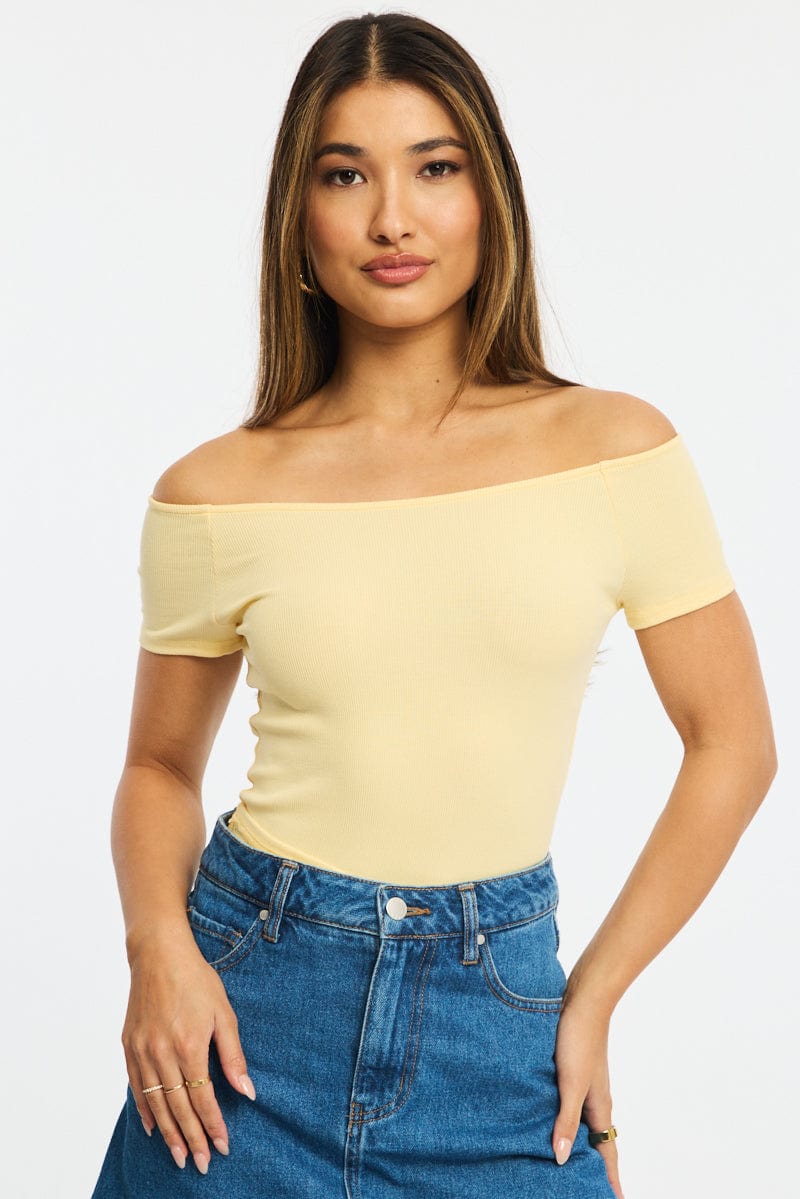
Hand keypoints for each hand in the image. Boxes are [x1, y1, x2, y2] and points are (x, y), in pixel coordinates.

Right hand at [121, 936, 255, 1174]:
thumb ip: (233, 1056)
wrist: (158, 954)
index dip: (213, 1125)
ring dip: (168, 1133)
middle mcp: (161, 1053)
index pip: (203, 1098)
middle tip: (200, 1163)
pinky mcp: (128, 1046)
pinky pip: (136, 1087)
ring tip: (179, 1156)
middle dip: (191, 1138)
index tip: (222, 1146)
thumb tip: (247, 1090)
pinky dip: (145, 1110)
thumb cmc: (196, 980)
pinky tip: (154, 1127)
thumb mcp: (224, 1013)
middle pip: (178, 1107)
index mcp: (189, 1045)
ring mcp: (141, 1051)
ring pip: (155, 1103)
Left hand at [551, 993, 623, 1198]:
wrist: (583, 1001)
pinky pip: (574, 1106)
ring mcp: (587, 1086)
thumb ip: (565, 1120)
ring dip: (583, 1145)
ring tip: (573, 1164)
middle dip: (598, 1168)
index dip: (611, 1179)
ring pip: (586, 1125)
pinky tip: (554, 1121)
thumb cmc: (579, 1039)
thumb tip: (560, 1158)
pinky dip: (570, 1121)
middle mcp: (597, 1101)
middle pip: (600, 1143)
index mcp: (600, 1108)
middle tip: (592, 1188)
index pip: (609, 1154)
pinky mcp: (575, 1073)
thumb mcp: (569, 1083)